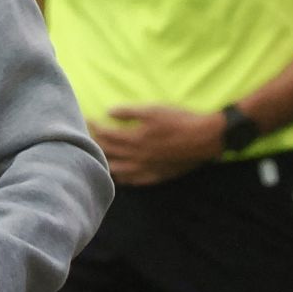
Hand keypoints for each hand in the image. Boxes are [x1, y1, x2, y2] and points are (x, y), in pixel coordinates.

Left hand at [91, 105, 221, 185]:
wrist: (206, 138)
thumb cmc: (179, 120)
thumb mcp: (153, 110)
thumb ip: (129, 111)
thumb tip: (108, 112)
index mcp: (134, 139)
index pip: (105, 135)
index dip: (93, 127)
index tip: (87, 120)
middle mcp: (136, 157)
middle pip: (108, 153)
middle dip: (94, 144)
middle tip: (87, 137)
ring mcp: (146, 169)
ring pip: (117, 170)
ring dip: (105, 163)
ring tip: (97, 156)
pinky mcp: (157, 176)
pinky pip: (134, 181)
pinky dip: (122, 178)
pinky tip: (118, 174)